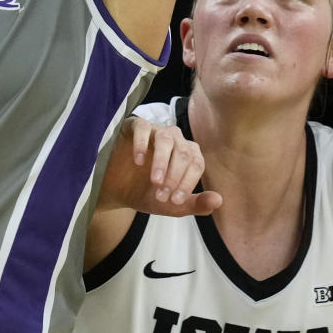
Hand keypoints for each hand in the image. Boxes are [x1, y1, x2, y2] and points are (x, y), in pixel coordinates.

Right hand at [98, 116, 222, 217]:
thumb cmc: (144, 193)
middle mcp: (174, 139)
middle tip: (161, 196)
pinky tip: (138, 161)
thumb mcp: (170, 205)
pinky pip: (142, 127)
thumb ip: (194, 204)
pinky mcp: (134, 126)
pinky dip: (142, 143)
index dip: (188, 182)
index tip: (175, 201)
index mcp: (186, 154)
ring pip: (166, 138)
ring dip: (162, 161)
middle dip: (175, 176)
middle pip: (183, 151)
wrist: (113, 191)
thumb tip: (219, 201)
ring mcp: (154, 131)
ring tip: (154, 181)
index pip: (196, 163)